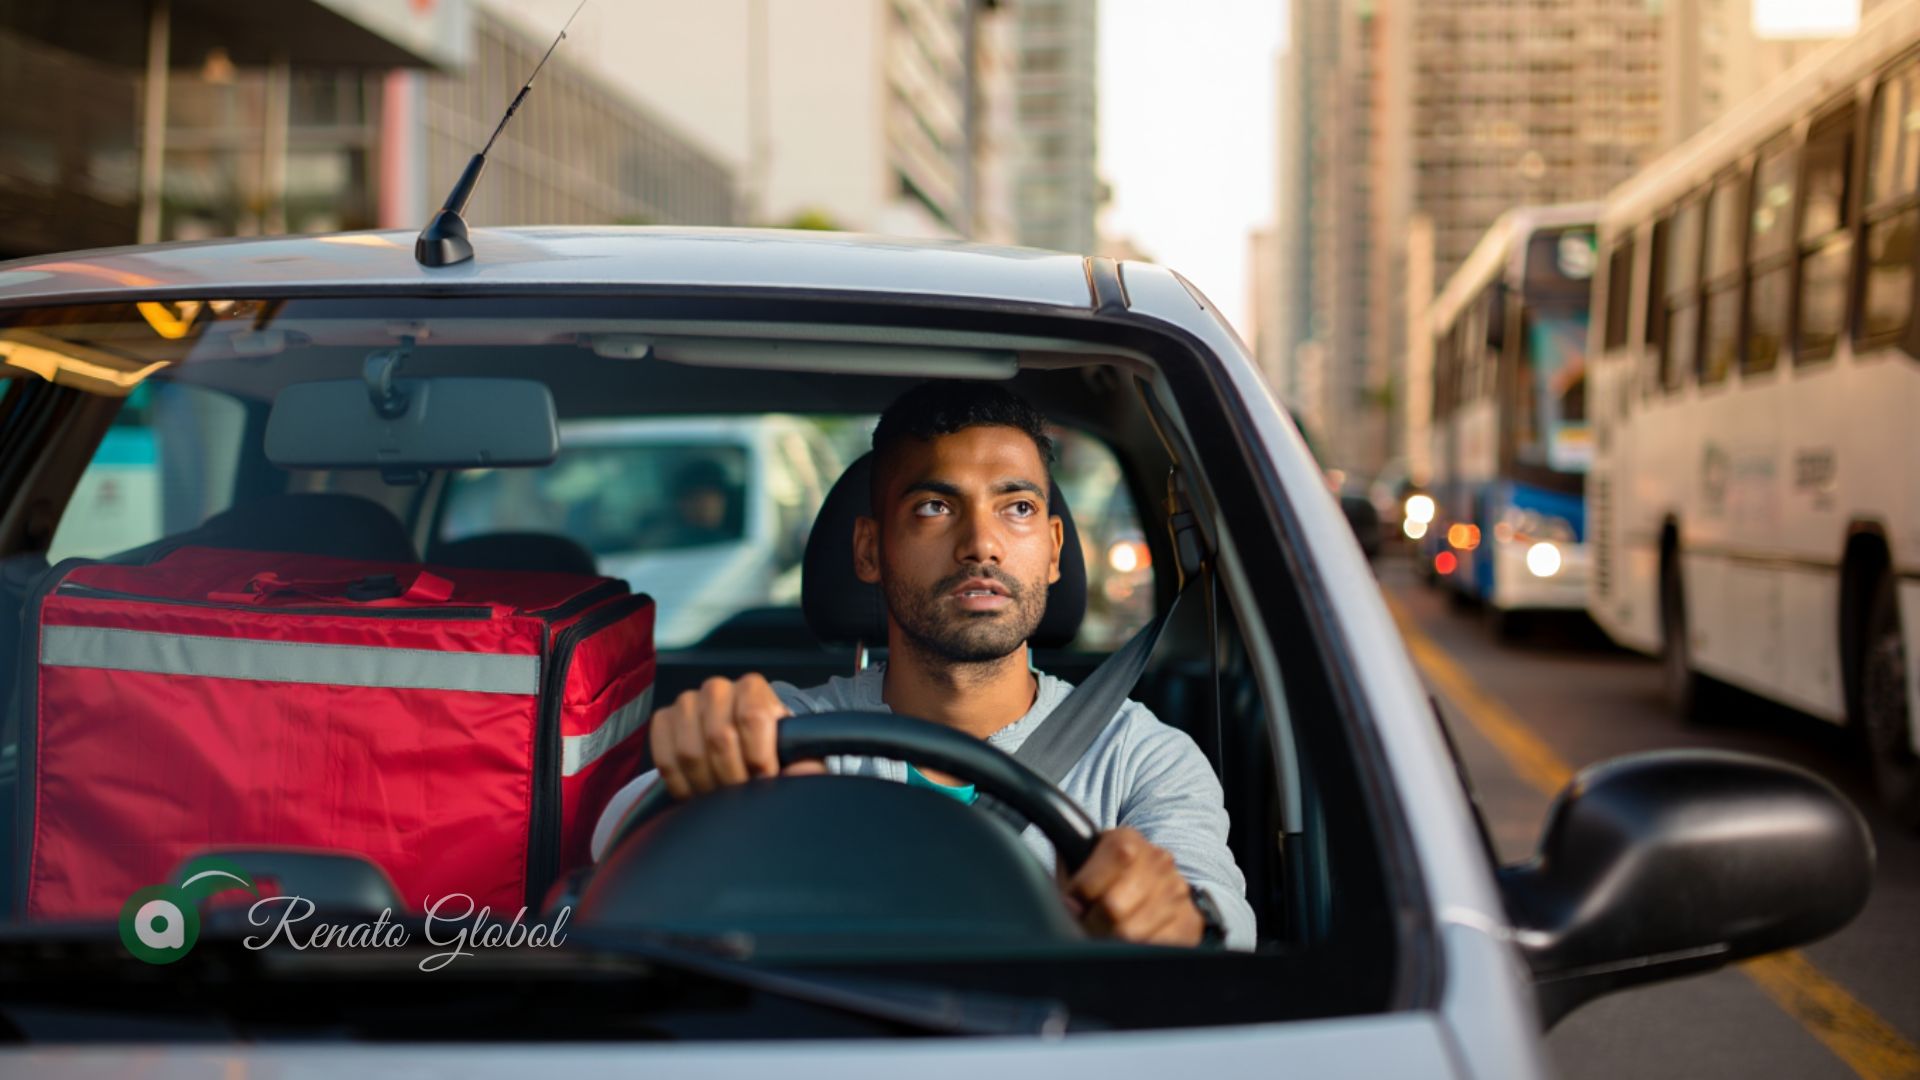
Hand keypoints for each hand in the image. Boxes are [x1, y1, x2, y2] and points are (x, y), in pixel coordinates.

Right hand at [650, 674, 823, 798]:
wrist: (741, 749)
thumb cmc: (770, 751)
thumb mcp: (795, 757)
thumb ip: (807, 765)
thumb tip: (802, 772)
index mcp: (753, 688)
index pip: (751, 718)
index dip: (759, 757)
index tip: (765, 781)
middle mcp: (717, 689)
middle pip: (719, 737)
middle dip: (732, 777)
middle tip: (742, 796)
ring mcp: (686, 703)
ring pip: (689, 752)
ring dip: (707, 785)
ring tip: (721, 797)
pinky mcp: (663, 722)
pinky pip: (665, 759)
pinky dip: (681, 785)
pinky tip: (698, 794)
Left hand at [1063, 827, 1204, 945]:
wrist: (1149, 884)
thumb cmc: (1104, 878)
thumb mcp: (1081, 866)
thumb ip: (1070, 876)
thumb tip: (1070, 905)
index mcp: (1125, 840)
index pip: (1100, 872)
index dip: (1081, 893)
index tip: (1072, 903)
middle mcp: (1157, 860)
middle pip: (1114, 908)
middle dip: (1093, 923)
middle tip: (1088, 925)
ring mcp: (1176, 890)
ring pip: (1132, 933)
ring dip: (1113, 941)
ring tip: (1107, 934)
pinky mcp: (1190, 920)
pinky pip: (1155, 947)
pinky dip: (1137, 952)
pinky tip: (1131, 942)